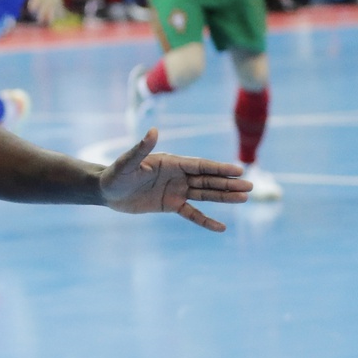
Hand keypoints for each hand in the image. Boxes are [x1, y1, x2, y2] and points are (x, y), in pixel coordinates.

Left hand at [24, 0, 68, 21]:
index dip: (35, 2)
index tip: (31, 9)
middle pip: (47, 3)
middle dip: (43, 12)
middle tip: (40, 21)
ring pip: (54, 5)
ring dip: (52, 14)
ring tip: (49, 22)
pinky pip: (60, 4)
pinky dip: (60, 10)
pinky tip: (60, 18)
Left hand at [99, 129, 251, 231]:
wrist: (107, 191)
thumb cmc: (115, 174)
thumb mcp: (127, 163)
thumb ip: (141, 149)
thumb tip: (153, 131)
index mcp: (171, 162)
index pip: (200, 165)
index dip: (219, 168)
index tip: (238, 170)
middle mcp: (178, 175)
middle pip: (208, 180)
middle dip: (228, 183)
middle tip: (250, 186)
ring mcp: (176, 190)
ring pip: (205, 194)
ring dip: (224, 197)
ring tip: (244, 198)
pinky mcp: (171, 205)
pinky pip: (192, 214)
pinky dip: (205, 220)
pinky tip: (221, 227)